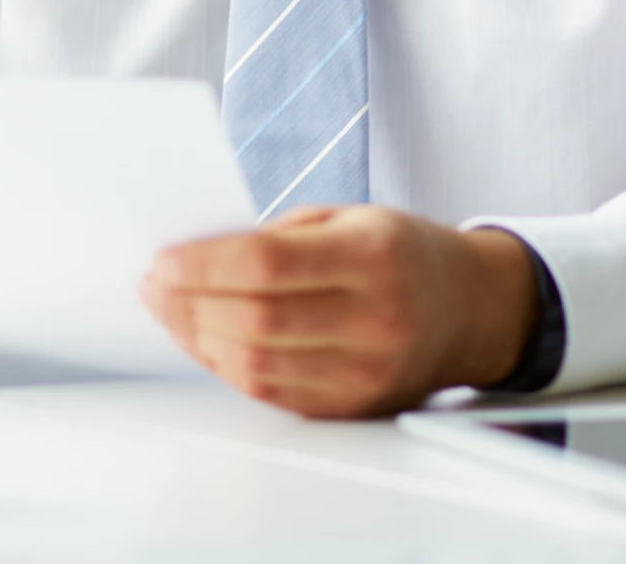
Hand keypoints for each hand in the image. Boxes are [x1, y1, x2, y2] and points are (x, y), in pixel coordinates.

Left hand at [141, 206, 537, 417]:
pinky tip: (206, 340)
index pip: (267, 266)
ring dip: (198, 338)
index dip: (203, 265)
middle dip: (189, 303)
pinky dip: (227, 367)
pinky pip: (273, 394)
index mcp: (373, 257)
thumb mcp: (346, 218)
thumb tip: (192, 257)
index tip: (162, 259)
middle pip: (256, 321)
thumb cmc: (400, 252)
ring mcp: (370, 373)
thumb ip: (275, 237)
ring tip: (170, 310)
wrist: (472, 309)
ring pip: (258, 366)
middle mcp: (377, 321)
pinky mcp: (357, 407)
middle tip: (154, 284)